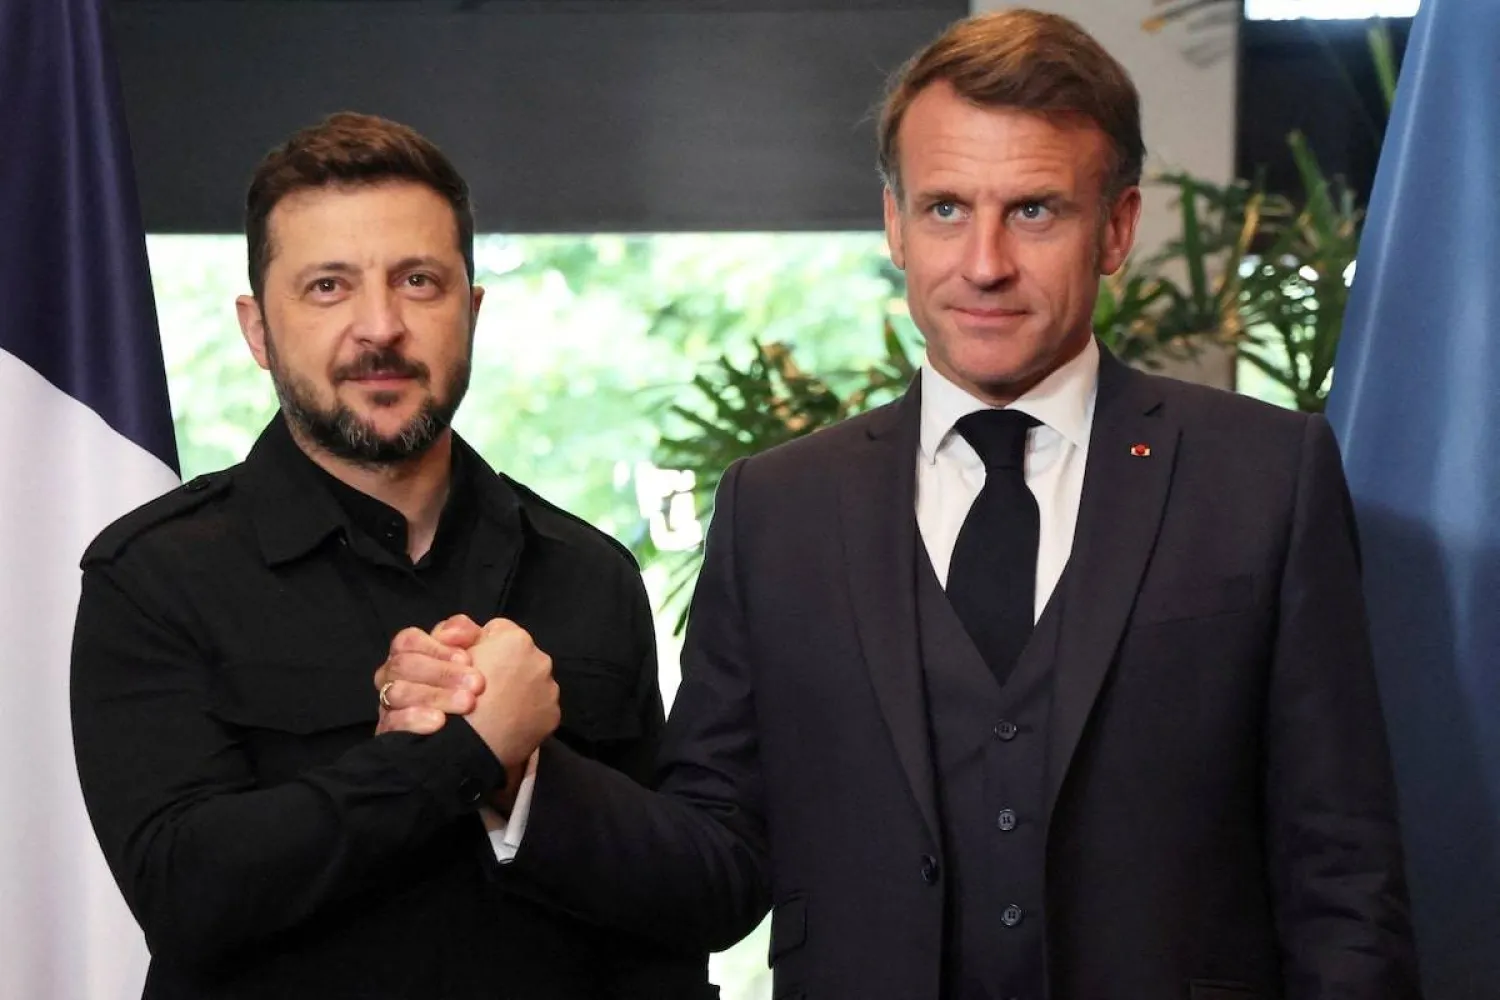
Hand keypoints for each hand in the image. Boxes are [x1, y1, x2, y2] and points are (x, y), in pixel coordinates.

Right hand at [374, 615, 485, 735]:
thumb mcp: (496, 651)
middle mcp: (401, 680)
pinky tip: (439, 722)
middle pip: (402, 664)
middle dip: (442, 672)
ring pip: (397, 692)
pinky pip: (392, 723)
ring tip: (468, 704)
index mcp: (420, 657)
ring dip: (436, 695)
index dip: (436, 646)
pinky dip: (415, 719)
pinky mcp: (393, 736)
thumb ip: (470, 632)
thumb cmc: (498, 695)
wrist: (496, 745)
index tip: (467, 659)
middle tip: (477, 684)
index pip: (409, 641)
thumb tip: (450, 631)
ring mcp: (393, 708)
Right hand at [465, 619, 560, 773]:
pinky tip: (508, 722)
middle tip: (482, 688)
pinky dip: (527, 712)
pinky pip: (539, 706)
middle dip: (504, 667)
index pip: (498, 630)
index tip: (470, 664)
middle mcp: (540, 659)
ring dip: (517, 689)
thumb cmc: (453, 694)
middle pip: (519, 656)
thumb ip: (462, 633)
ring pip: (531, 681)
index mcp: (515, 638)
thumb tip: (473, 632)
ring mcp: (550, 688)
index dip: (481, 646)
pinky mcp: (553, 714)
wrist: (467, 744)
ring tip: (495, 708)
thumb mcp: (447, 652)